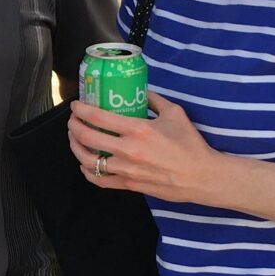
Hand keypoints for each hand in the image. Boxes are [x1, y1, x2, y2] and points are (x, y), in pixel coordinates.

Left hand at [68, 92, 220, 203]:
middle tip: (73, 121)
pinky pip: (100, 180)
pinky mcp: (129, 185)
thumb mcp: (174, 113)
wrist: (201, 176)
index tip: (76, 106)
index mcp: (138, 129)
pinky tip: (85, 164)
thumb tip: (141, 90)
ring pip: (88, 161)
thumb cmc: (190, 144)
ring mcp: (126, 170)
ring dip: (76, 148)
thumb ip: (154, 99)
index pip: (98, 118)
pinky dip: (88, 171)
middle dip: (74, 127)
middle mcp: (128, 150)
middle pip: (87, 138)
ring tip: (75, 139)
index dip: (81, 110)